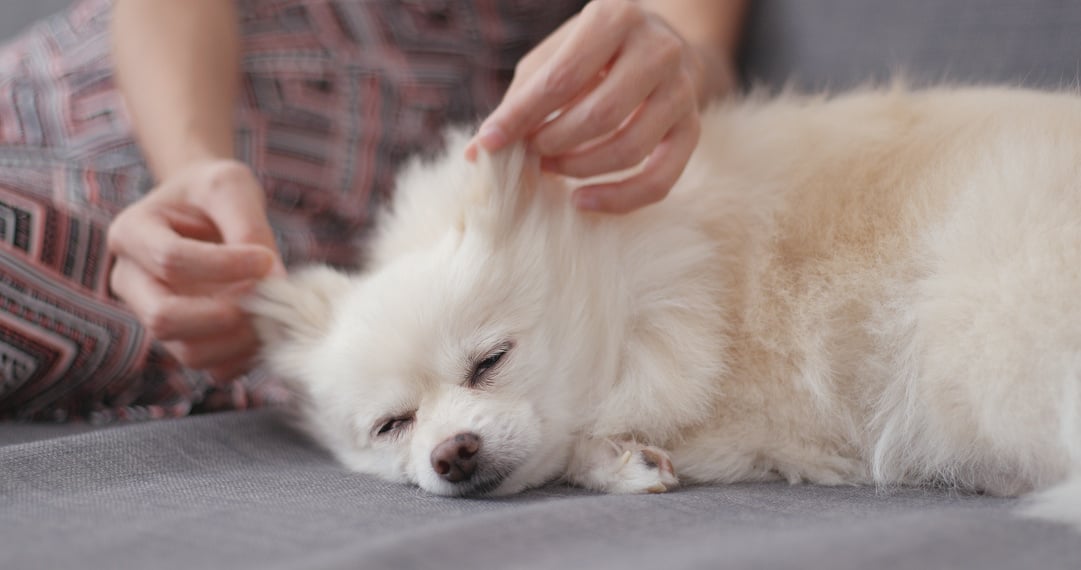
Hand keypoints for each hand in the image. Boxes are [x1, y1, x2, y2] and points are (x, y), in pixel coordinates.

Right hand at [107, 160, 281, 380]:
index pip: (171, 261)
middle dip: (222, 316)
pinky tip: (266, 331)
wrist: (205, 209)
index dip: (224, 266)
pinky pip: (209, 367)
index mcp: (131, 233)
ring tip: (273, 315)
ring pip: (186, 351)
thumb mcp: (230, 187)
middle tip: (265, 300)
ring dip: (238, 341)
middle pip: (163, 318)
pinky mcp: (181, 339)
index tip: (267, 259)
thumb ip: (248, 227)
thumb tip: (272, 281)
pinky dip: (242, 357)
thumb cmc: (212, 192)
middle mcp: (131, 281)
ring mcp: (153, 315)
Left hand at [469, 0, 734, 212]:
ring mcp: (682, 90)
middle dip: (555, 142)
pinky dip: (618, 199)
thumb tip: (476, 154)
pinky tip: (582, 200)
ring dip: (579, 168)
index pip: (562, 77)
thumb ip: (519, 99)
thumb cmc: (593, 54)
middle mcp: (659, 49)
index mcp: (617, 17)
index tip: (490, 143)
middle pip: (600, 115)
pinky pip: (659, 179)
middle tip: (532, 152)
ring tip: (551, 167)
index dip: (521, 115)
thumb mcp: (554, 57)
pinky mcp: (693, 128)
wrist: (659, 47)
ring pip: (630, 148)